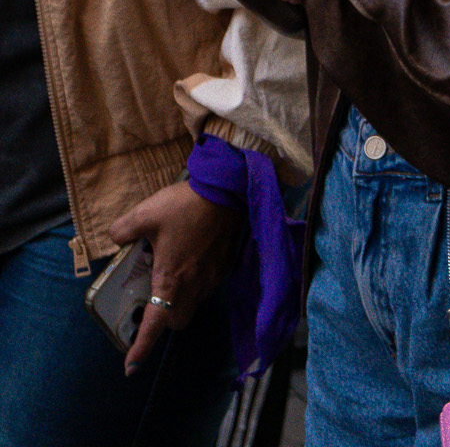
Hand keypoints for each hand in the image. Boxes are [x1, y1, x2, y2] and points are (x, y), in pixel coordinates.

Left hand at [108, 179, 240, 373]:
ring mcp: (212, 276)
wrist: (227, 189)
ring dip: (182, 298)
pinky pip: (208, 284)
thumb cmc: (185, 205)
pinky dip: (198, 281)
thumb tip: (116, 238)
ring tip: (174, 273)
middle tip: (153, 301)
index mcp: (170, 279)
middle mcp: (193, 285)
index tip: (130, 367)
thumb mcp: (145, 214)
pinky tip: (193, 257)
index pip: (154, 325)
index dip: (141, 348)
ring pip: (194, 303)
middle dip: (165, 319)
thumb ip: (123, 230)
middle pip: (178, 320)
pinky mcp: (225, 265)